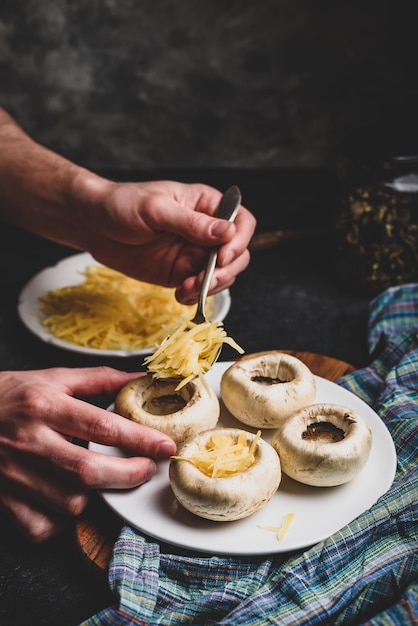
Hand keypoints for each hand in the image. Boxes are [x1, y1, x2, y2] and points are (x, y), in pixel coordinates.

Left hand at [0, 109, 255, 303]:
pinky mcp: (181, 273)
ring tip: (187, 289)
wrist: (94, 225)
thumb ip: (191, 223)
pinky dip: (196, 296)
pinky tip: (181, 294)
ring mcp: (194, 253)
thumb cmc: (123, 205)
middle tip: (205, 280)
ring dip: (210, 287)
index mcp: (206, 205)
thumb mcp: (156, 209)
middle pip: (237, 254)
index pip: (241, 222)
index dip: (240, 240)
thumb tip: (228, 232)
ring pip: (222, 275)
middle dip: (226, 271)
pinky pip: (200, 288)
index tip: (223, 256)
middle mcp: (206, 230)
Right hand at [0, 367, 175, 541]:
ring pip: (70, 503)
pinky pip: (41, 526)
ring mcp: (15, 474)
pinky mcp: (4, 498)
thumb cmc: (11, 394)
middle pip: (89, 471)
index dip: (139, 439)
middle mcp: (31, 441)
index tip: (165, 446)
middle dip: (128, 475)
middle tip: (146, 470)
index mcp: (46, 407)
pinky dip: (61, 521)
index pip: (102, 426)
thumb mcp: (53, 378)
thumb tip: (139, 378)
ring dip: (96, 496)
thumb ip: (98, 379)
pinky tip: (67, 500)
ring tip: (103, 481)